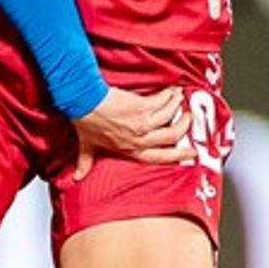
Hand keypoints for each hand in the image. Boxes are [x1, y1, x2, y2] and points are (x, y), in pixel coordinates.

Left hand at [70, 85, 193, 178]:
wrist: (84, 102)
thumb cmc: (86, 121)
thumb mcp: (87, 146)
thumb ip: (85, 162)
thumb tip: (77, 177)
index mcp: (129, 149)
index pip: (159, 157)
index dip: (177, 155)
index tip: (191, 153)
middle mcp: (139, 138)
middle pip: (171, 136)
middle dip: (184, 127)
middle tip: (188, 119)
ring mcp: (142, 122)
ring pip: (170, 117)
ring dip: (178, 106)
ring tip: (180, 99)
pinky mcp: (142, 106)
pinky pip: (163, 101)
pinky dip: (170, 95)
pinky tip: (173, 90)